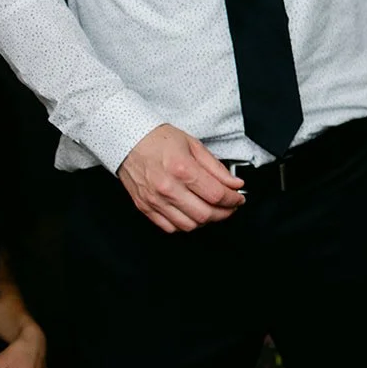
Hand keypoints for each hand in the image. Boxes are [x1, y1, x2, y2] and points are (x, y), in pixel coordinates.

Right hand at [117, 124, 245, 232]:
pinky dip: (185, 225)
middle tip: (230, 206)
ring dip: (206, 221)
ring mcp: (154, 200)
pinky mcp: (144, 207)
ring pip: (188, 225)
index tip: (239, 198)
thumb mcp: (194, 145)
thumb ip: (216, 168)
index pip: (216, 195)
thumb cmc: (159, 140)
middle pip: (204, 214)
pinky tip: (192, 214)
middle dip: (224, 213)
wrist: (127, 140)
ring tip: (213, 210)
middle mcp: (167, 188)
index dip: (233, 200)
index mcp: (182, 169)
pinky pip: (169, 227)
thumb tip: (234, 183)